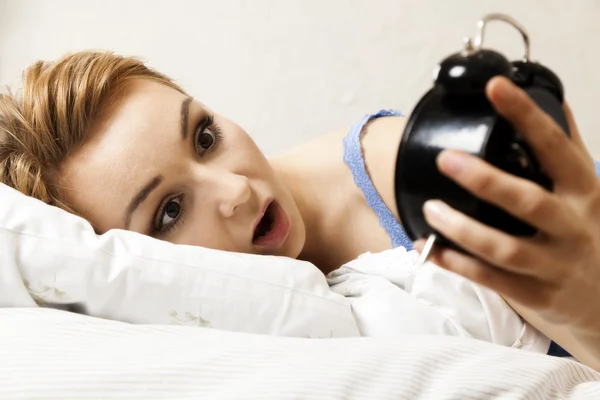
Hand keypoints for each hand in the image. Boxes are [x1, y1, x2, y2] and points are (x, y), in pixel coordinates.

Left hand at [413, 76, 599, 337]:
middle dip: (485, 180)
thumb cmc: (591, 230)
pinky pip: (491, 279)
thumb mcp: (589, 188)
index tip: (494, 86)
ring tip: (430, 209)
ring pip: (504, 249)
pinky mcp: (537, 294)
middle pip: (528, 201)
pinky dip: (456, 264)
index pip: (555, 146)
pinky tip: (428, 248)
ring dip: (462, 229)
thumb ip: (569, 148)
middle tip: (445, 159)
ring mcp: (555, 264)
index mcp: (584, 190)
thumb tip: (554, 98)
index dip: (525, 115)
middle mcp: (572, 226)